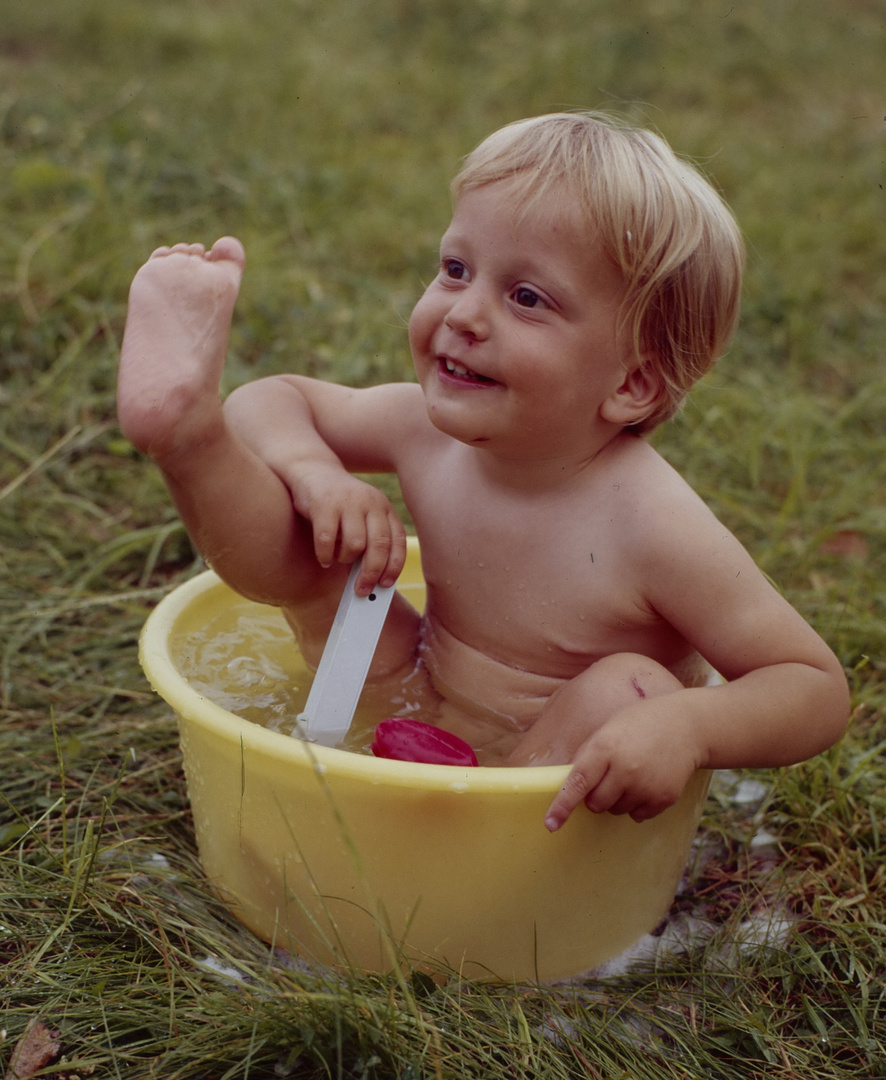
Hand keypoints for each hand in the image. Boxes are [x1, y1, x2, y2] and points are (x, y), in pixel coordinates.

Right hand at [288, 463, 406, 594]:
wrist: (313, 472)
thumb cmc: (340, 505)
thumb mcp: (362, 517)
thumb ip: (370, 541)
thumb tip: (371, 581)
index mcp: (384, 508)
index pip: (397, 542)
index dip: (394, 566)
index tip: (385, 585)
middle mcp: (371, 502)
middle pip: (379, 546)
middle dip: (371, 573)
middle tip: (362, 590)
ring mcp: (348, 501)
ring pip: (355, 544)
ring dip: (346, 560)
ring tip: (338, 559)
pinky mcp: (324, 503)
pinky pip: (327, 540)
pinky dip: (326, 555)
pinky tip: (324, 558)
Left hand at [543, 698, 703, 830]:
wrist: (686, 726)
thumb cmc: (640, 723)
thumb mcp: (609, 728)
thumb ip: (589, 755)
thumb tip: (571, 785)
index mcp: (606, 747)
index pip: (577, 782)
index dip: (562, 805)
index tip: (550, 824)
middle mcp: (625, 769)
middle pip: (596, 804)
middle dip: (595, 796)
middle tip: (608, 777)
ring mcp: (646, 785)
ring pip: (616, 811)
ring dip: (617, 799)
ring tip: (633, 773)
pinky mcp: (663, 798)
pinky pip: (638, 815)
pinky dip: (637, 804)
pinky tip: (647, 781)